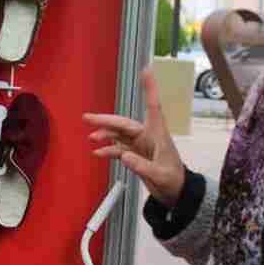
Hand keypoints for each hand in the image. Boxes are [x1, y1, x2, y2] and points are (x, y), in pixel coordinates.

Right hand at [83, 68, 185, 207]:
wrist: (175, 194)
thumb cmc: (173, 181)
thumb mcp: (160, 175)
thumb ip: (141, 166)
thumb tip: (123, 156)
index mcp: (157, 134)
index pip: (153, 106)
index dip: (149, 88)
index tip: (146, 70)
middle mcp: (147, 136)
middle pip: (124, 123)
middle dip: (106, 120)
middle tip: (88, 117)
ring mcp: (140, 145)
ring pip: (119, 135)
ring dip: (105, 135)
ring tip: (92, 137)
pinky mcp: (135, 155)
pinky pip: (118, 149)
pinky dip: (108, 149)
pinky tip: (98, 152)